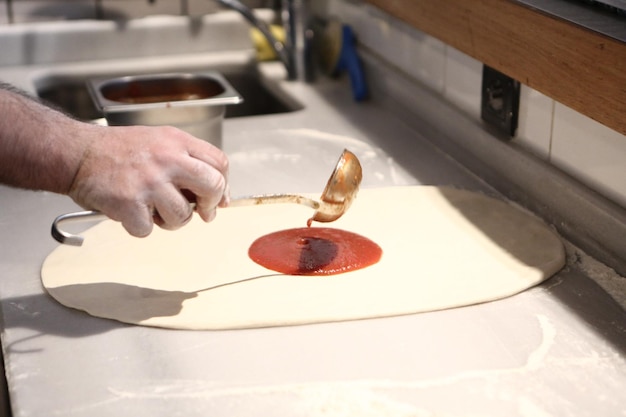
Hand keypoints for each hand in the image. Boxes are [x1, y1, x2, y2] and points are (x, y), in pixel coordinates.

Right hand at [68, 125, 228, 236]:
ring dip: (171, 221)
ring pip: (183, 216)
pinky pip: (149, 229)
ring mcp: (149, 180)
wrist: (77, 152)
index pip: (219, 163)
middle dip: (210, 205)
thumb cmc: (118, 150)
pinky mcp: (129, 201)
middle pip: (212, 186)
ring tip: (154, 209)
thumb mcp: (160, 142)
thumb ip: (189, 162)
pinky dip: (139, 226)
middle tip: (201, 212)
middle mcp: (167, 158)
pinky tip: (130, 211)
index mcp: (177, 142)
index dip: (223, 186)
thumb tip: (219, 197)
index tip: (218, 199)